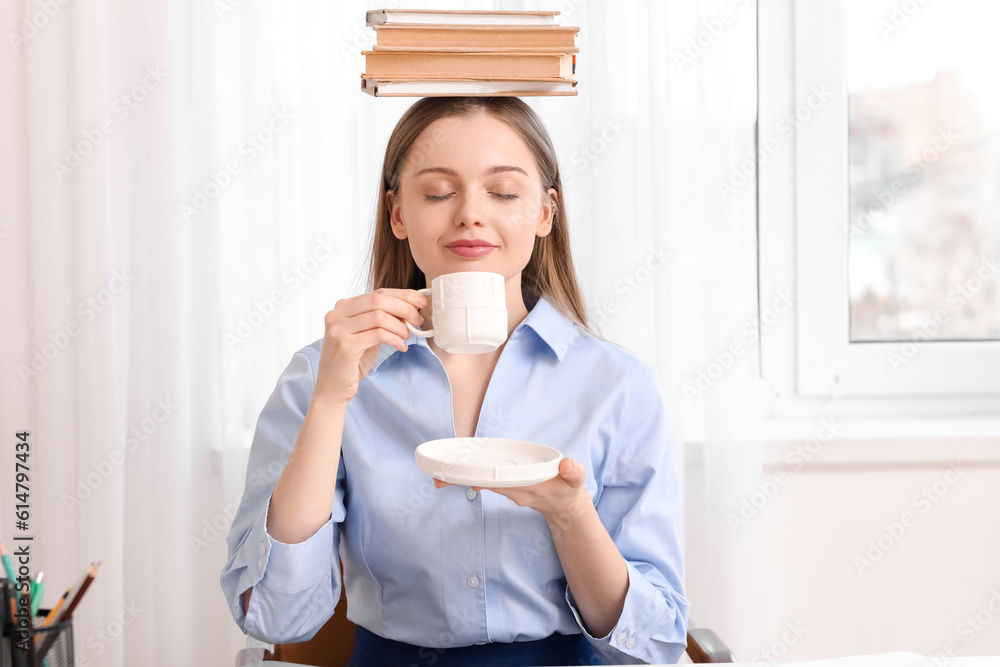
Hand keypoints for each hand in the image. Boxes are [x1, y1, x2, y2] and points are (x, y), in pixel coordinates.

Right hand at [313, 288, 427, 405]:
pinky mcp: (345, 346)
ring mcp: (339, 329)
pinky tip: (401, 346)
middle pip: (379, 300)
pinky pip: (379, 335)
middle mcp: (337, 314)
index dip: (403, 295)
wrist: (332, 387)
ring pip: (380, 316)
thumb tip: (410, 308)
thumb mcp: (367, 333)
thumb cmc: (352, 360)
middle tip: (418, 319)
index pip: (377, 293)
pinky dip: (395, 339)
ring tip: (407, 336)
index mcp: (343, 307)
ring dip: (400, 326)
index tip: (421, 301)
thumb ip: (382, 318)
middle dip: (404, 308)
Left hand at [434, 457, 590, 523]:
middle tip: (437, 479)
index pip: (500, 481)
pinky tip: (459, 472)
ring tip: (440, 476)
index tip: (461, 476)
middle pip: (485, 483)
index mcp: (528, 486)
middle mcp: (514, 490)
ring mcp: (510, 490)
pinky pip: (488, 482)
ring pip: (483, 483)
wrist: (567, 508)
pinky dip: (473, 477)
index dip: (481, 478)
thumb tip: (568, 464)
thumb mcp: (576, 481)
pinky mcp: (508, 487)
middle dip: (462, 481)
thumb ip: (573, 472)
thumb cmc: (570, 491)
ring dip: (463, 480)